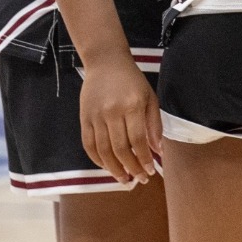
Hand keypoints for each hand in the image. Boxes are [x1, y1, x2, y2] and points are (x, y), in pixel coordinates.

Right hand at [78, 55, 162, 184]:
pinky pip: (89, 145)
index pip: (137, 140)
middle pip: (120, 149)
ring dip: (114, 169)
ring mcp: (95, 115)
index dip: (144, 159)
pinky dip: (97, 160)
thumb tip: (157, 151)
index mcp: (132, 105)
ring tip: (124, 179)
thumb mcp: (150, 97)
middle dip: (131, 168)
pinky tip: (107, 167)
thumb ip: (154, 125)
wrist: (105, 61)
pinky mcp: (84, 118)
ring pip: (103, 151)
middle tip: (139, 179)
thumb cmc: (132, 80)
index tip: (150, 171)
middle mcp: (112, 111)